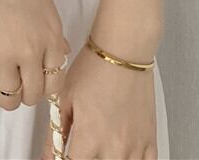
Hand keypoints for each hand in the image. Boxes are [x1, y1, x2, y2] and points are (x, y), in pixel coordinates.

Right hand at [0, 0, 70, 110]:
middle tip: (17, 80)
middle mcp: (32, 51)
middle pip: (33, 95)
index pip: (56, 81)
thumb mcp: (45, 2)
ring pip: (9, 99)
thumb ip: (51, 33)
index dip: (45, 85)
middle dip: (26, 92)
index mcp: (52, 36)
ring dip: (6, 95)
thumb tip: (57, 55)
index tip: (36, 80)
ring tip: (1, 80)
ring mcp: (6, 55)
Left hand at [39, 45, 157, 159]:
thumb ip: (56, 132)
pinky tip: (123, 157)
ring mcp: (134, 145)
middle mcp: (114, 147)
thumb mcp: (65, 97)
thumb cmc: (95, 66)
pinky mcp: (149, 139)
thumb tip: (48, 154)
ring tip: (98, 150)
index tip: (62, 157)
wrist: (123, 49)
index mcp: (90, 137)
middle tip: (80, 149)